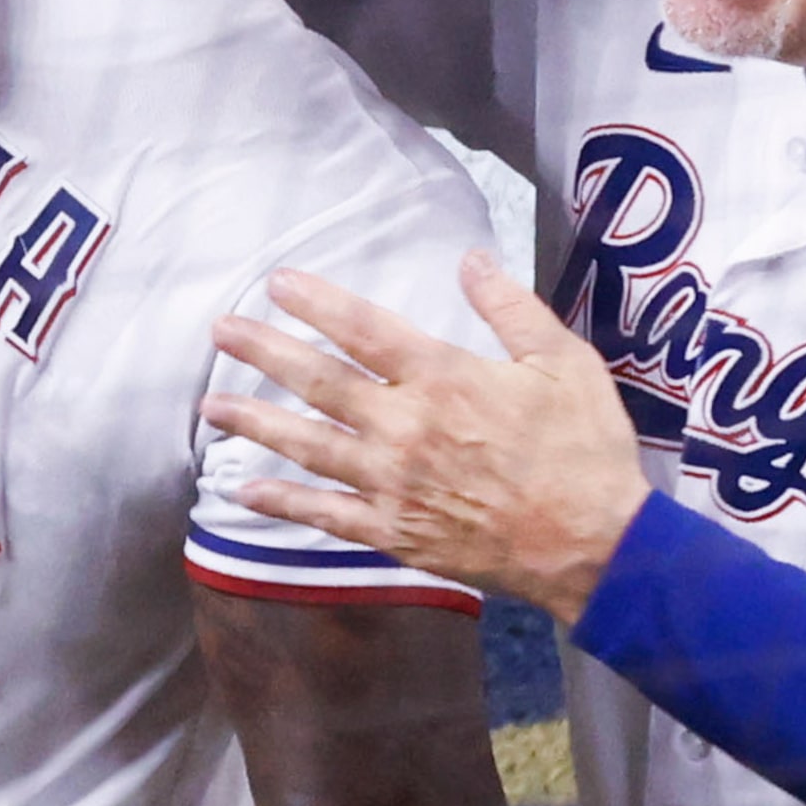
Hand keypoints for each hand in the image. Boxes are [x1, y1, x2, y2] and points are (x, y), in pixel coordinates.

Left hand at [202, 251, 654, 625]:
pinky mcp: (395, 532)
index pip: (364, 330)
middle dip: (265, 352)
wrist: (594, 546)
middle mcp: (406, 427)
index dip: (316, 303)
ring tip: (211, 404)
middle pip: (319, 382)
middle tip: (221, 330)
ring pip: (308, 446)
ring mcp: (394, 484)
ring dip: (256, 423)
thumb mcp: (565, 362)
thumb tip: (470, 259)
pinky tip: (245, 490)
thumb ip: (511, 308)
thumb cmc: (585, 450)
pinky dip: (283, 503)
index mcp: (445, 378)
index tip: (276, 283)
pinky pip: (326, 515)